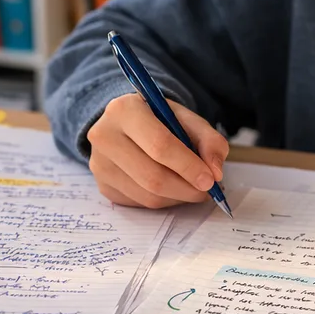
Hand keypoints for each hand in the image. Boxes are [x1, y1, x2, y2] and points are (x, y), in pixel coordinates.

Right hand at [87, 93, 228, 208]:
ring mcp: (99, 164)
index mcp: (124, 110)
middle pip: (152, 176)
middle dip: (186, 188)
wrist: (126, 125)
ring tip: (192, 188)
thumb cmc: (160, 120)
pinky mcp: (102, 186)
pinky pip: (140, 203)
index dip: (188, 166)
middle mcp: (104, 136)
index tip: (210, 180)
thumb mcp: (187, 119)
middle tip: (206, 190)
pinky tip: (172, 189)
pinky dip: (163, 201)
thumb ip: (209, 140)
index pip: (159, 145)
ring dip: (177, 197)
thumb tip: (215, 172)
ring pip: (147, 195)